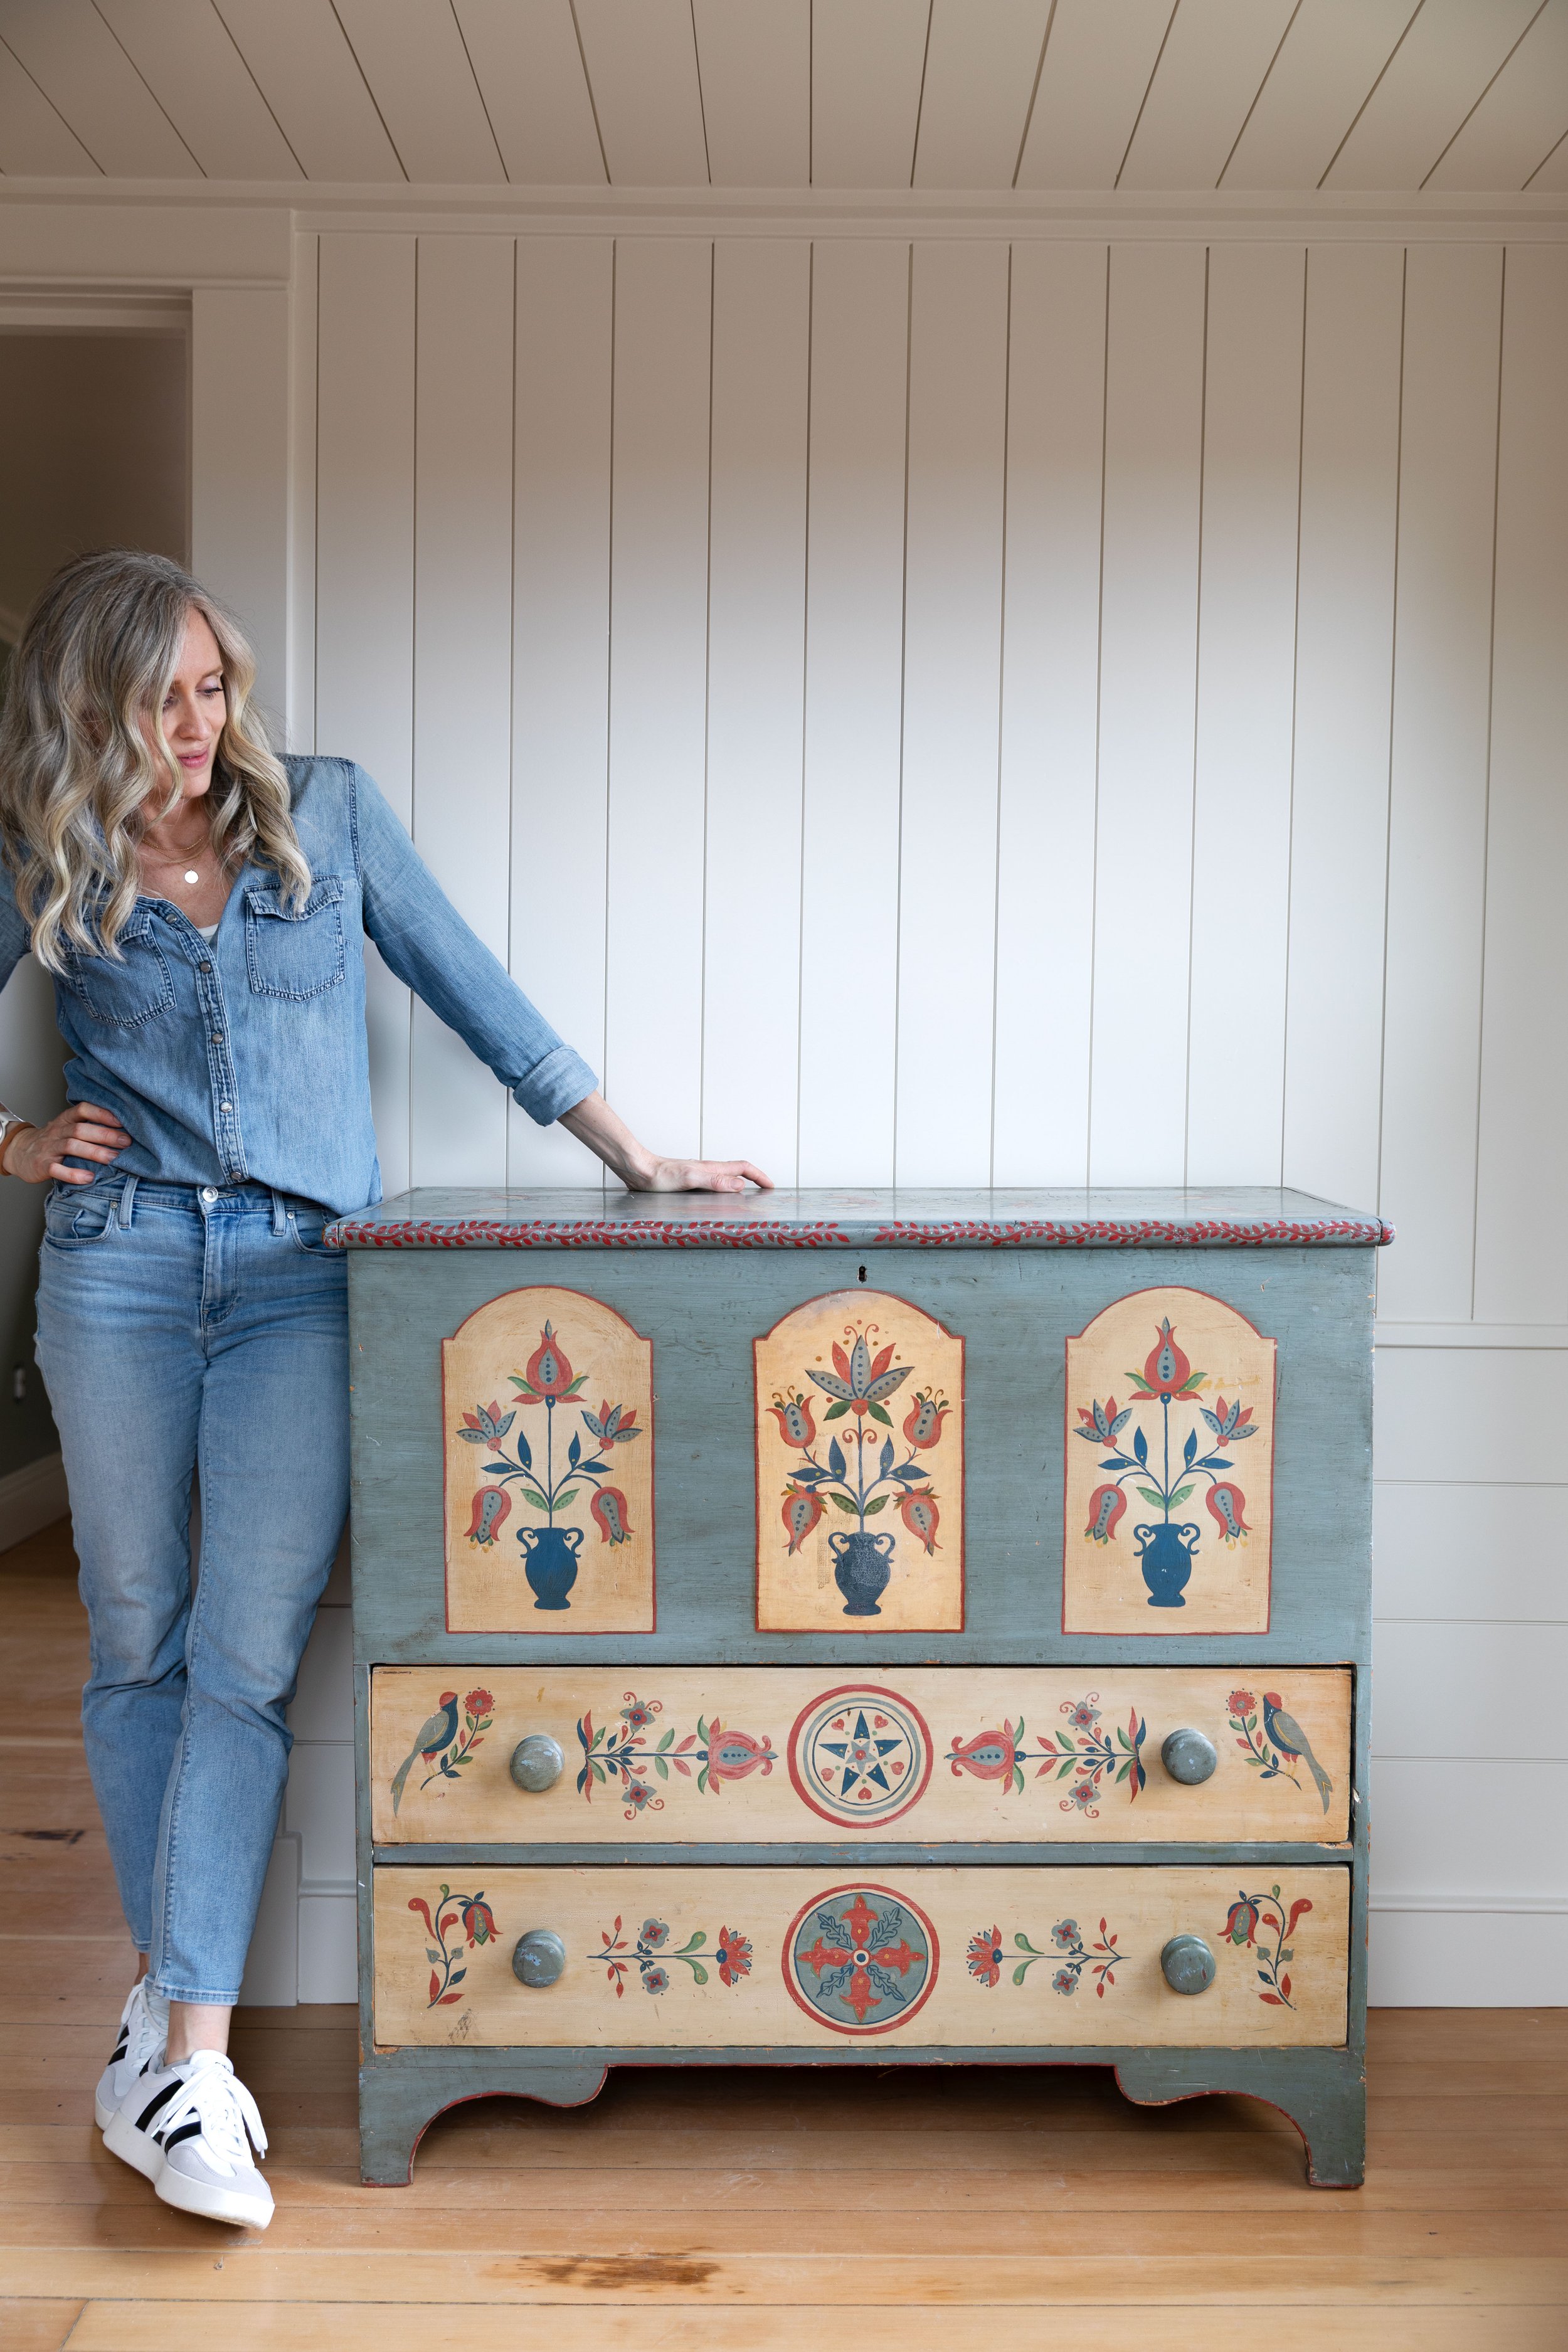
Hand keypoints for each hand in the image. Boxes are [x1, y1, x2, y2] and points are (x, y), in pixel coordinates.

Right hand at [3, 1102, 131, 1183]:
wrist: (19, 1152)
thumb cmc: (53, 1141)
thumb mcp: (67, 1128)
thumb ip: (88, 1126)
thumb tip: (124, 1130)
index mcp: (65, 1120)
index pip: (83, 1110)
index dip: (101, 1114)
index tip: (122, 1121)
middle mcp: (58, 1131)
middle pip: (81, 1129)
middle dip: (105, 1135)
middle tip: (126, 1142)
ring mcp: (49, 1148)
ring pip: (71, 1146)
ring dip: (94, 1152)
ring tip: (113, 1159)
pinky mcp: (43, 1165)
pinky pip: (57, 1169)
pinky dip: (73, 1174)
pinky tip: (89, 1178)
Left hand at [625, 1155, 772, 1194]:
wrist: (638, 1170)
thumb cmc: (659, 1175)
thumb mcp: (690, 1179)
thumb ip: (714, 1182)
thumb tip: (740, 1185)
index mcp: (710, 1168)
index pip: (743, 1167)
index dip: (759, 1176)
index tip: (770, 1186)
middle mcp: (706, 1170)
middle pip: (737, 1172)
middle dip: (754, 1180)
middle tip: (764, 1192)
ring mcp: (697, 1176)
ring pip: (724, 1179)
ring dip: (738, 1186)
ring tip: (746, 1199)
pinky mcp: (687, 1183)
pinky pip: (711, 1186)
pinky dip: (721, 1192)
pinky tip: (716, 1201)